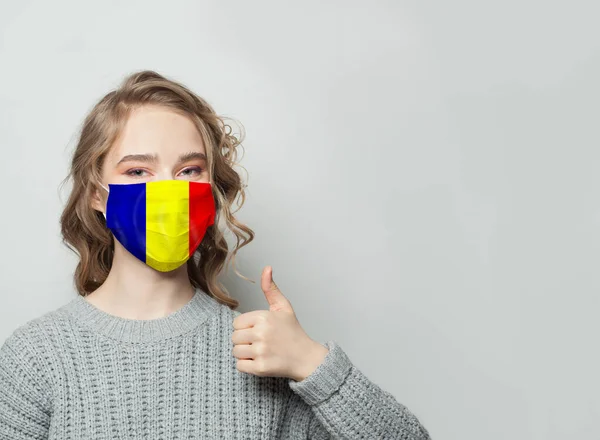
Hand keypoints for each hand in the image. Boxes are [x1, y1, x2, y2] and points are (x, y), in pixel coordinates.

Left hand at [232, 266, 329, 381]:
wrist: (306, 358)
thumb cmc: (293, 331)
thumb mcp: (283, 307)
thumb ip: (271, 289)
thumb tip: (267, 268)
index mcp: (264, 317)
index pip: (236, 323)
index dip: (246, 327)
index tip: (258, 330)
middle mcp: (261, 333)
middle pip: (234, 338)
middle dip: (244, 340)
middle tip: (261, 342)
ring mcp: (261, 351)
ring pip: (235, 352)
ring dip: (245, 354)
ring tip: (260, 351)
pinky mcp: (260, 368)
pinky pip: (240, 366)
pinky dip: (247, 366)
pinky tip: (260, 361)